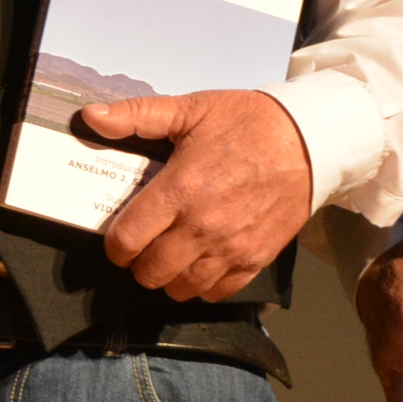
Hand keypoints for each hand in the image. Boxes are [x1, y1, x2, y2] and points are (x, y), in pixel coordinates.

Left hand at [78, 89, 314, 301]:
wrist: (311, 139)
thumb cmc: (250, 122)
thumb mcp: (190, 109)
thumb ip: (137, 116)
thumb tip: (91, 118)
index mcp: (181, 189)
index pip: (127, 238)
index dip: (115, 244)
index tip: (119, 237)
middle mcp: (202, 225)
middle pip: (149, 272)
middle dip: (138, 262)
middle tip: (144, 246)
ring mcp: (231, 247)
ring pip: (180, 289)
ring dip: (169, 277)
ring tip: (171, 256)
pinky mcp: (255, 259)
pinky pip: (217, 293)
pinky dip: (203, 285)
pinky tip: (201, 264)